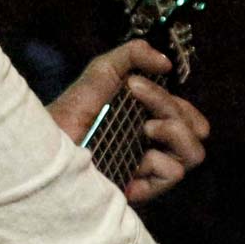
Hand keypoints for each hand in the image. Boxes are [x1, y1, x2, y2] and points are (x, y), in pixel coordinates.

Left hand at [48, 40, 211, 204]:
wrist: (47, 141)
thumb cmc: (74, 109)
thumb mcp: (103, 70)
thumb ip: (134, 54)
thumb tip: (166, 63)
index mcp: (154, 120)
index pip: (189, 114)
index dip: (175, 98)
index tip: (134, 84)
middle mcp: (157, 145)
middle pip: (197, 129)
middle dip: (171, 108)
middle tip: (137, 100)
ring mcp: (151, 169)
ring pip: (194, 152)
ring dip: (174, 131)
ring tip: (145, 128)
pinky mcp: (142, 189)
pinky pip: (174, 173)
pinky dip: (159, 159)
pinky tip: (138, 156)